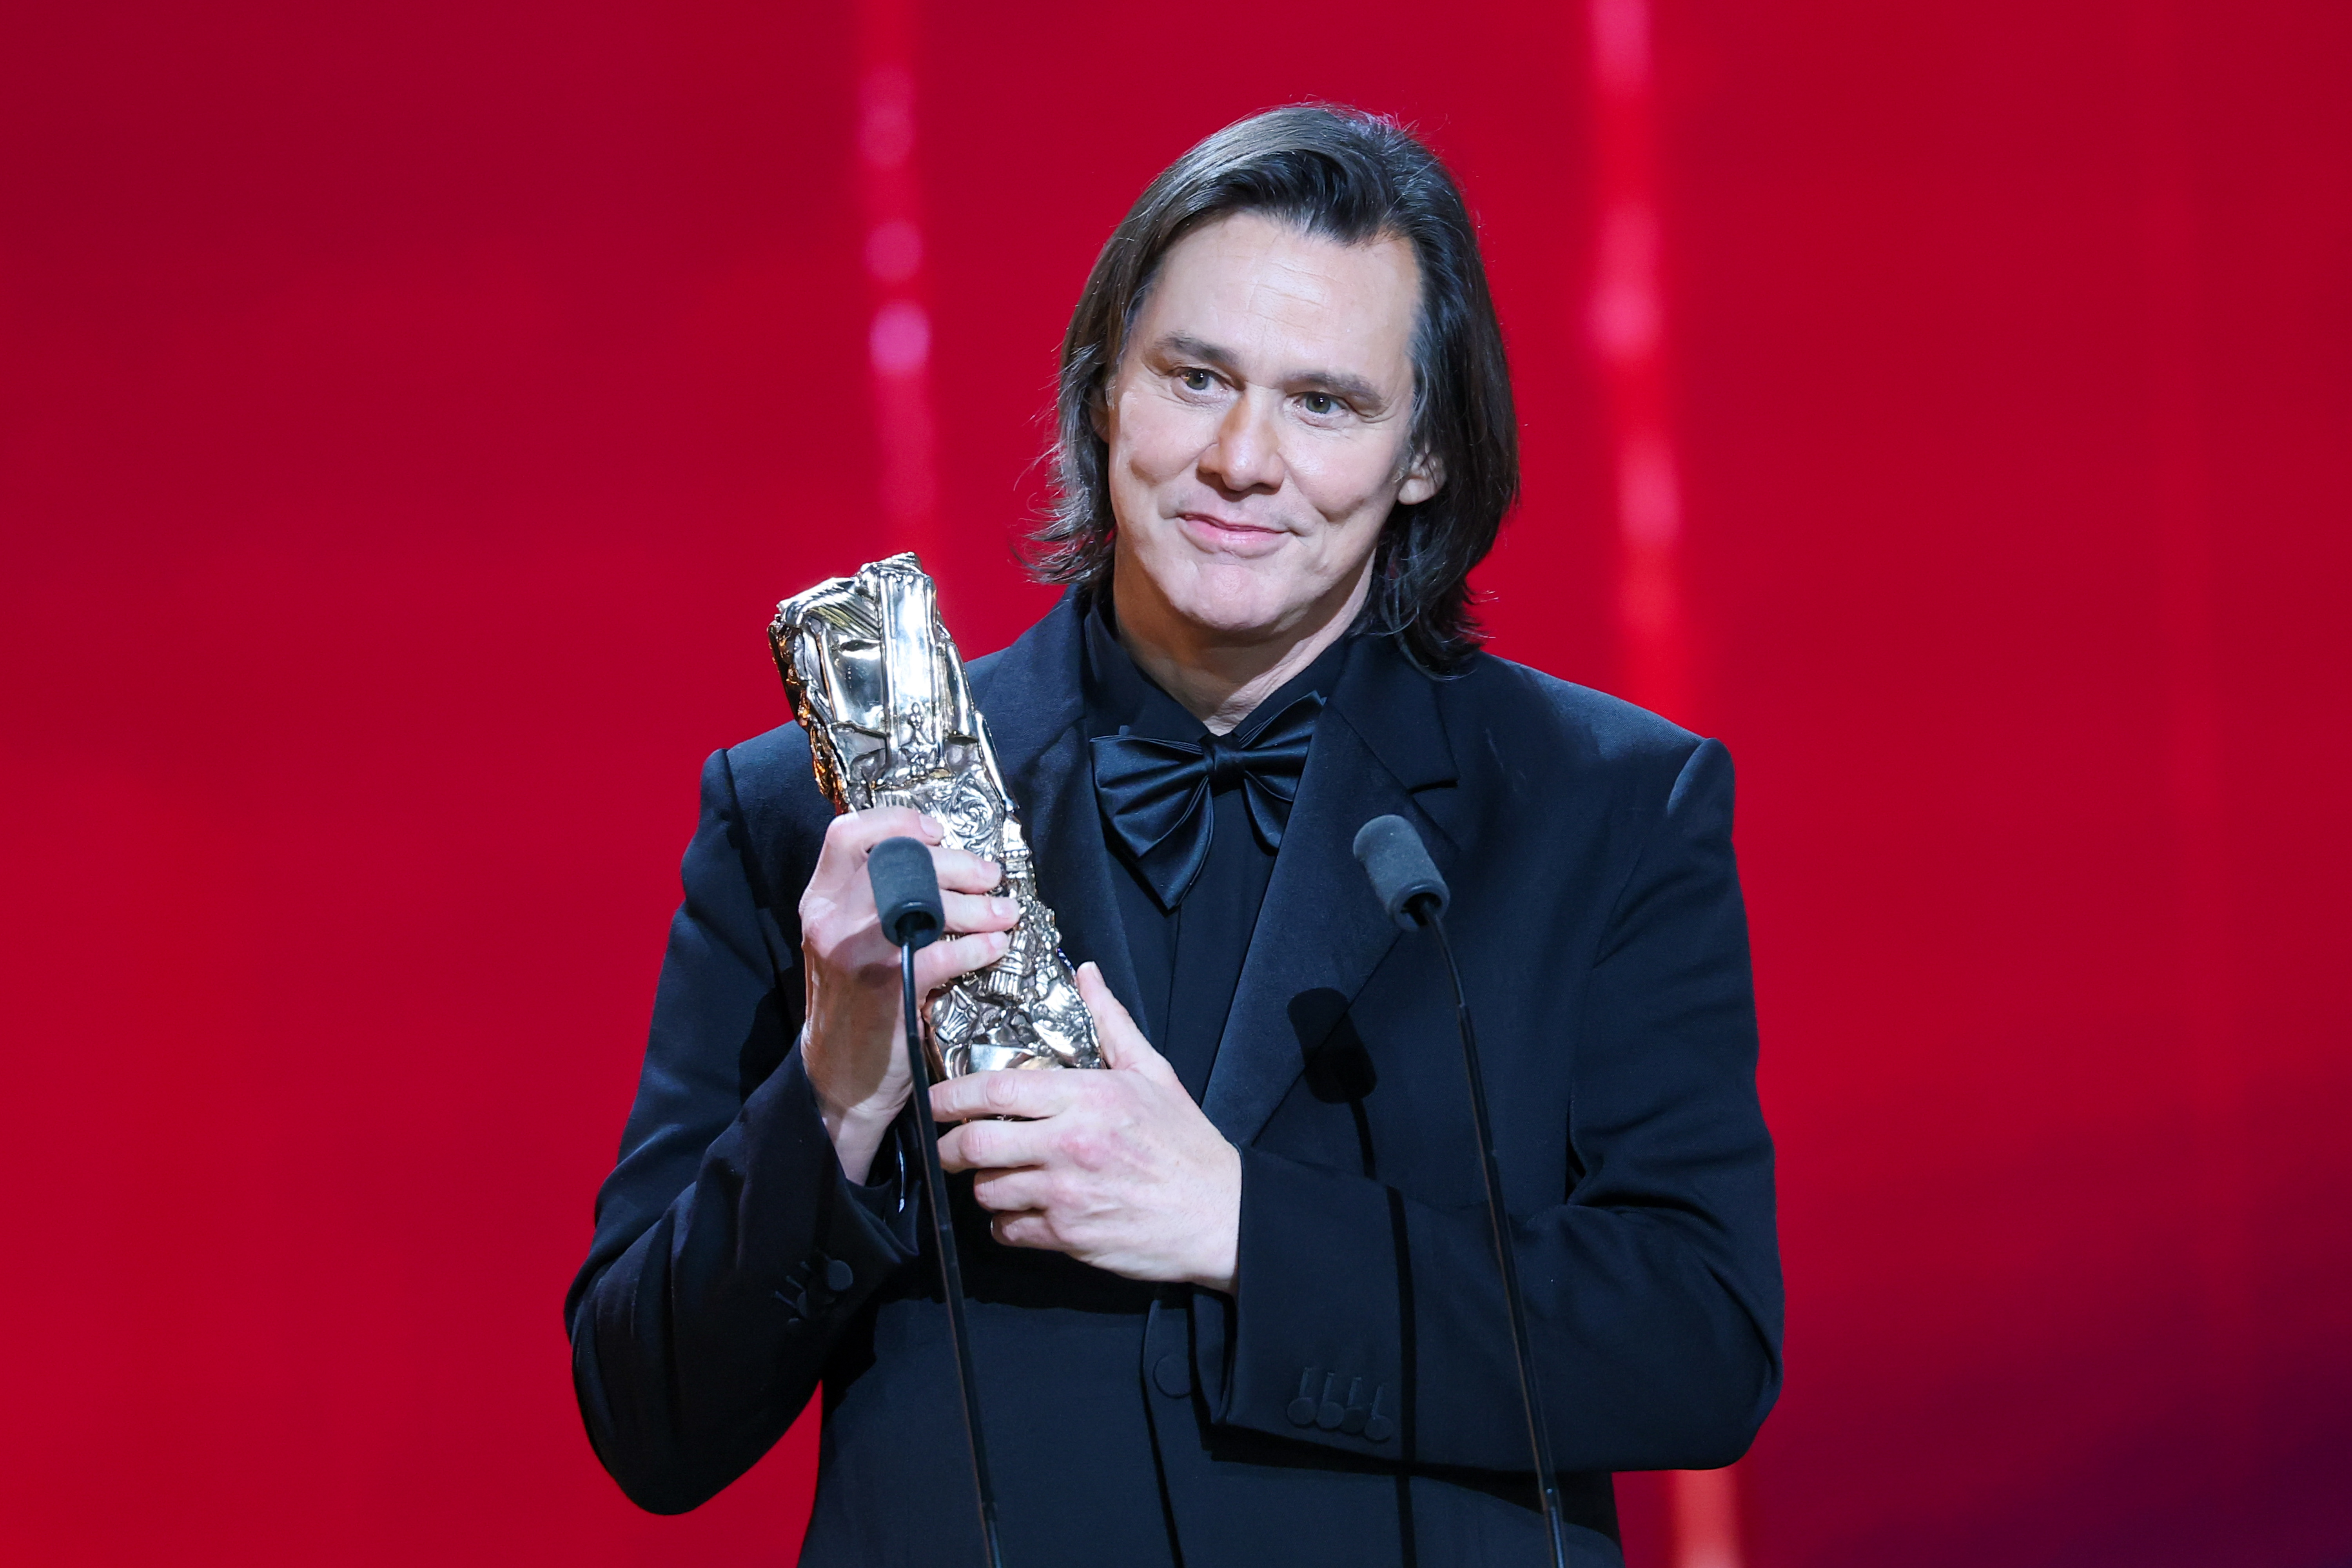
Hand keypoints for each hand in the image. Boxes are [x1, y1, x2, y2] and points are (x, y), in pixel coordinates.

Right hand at [799, 807, 1019, 1181]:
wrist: (842, 1080)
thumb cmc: (857, 1006)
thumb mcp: (849, 942)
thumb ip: (876, 901)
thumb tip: (943, 864)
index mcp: (820, 900)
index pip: (848, 833)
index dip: (897, 822)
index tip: (937, 832)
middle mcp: (829, 919)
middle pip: (899, 861)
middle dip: (957, 864)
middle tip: (991, 877)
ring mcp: (853, 952)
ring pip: (923, 902)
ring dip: (977, 906)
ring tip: (1006, 914)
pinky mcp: (886, 987)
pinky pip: (943, 953)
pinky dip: (978, 947)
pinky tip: (995, 948)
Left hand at [933, 963, 1241, 1293]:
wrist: (1221, 1216)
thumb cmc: (1186, 1144)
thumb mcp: (1153, 1073)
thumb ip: (1111, 1022)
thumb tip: (1085, 973)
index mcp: (1089, 1097)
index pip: (997, 1090)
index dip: (952, 1095)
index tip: (935, 1099)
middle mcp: (1070, 1144)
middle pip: (976, 1145)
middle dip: (949, 1147)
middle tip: (947, 1146)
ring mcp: (1067, 1194)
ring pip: (988, 1190)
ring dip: (983, 1185)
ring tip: (997, 1177)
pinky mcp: (1069, 1237)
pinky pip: (1009, 1231)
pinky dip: (1005, 1223)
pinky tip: (1020, 1212)